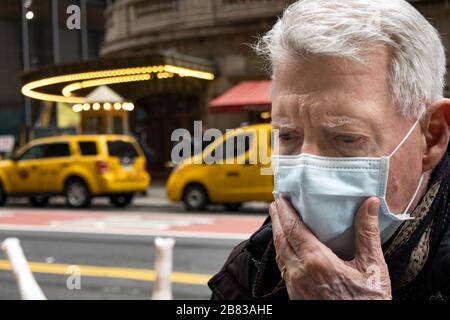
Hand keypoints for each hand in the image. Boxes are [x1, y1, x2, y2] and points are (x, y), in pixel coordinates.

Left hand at [269, 196, 391, 299]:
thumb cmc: (367, 305)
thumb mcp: (372, 269)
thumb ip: (367, 234)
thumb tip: (370, 204)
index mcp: (316, 261)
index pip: (293, 228)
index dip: (284, 211)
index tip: (280, 197)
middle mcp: (299, 272)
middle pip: (281, 238)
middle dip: (277, 218)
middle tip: (275, 203)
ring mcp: (294, 285)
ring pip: (280, 253)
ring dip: (277, 234)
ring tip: (279, 220)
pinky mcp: (295, 294)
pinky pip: (283, 267)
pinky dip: (281, 250)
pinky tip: (287, 247)